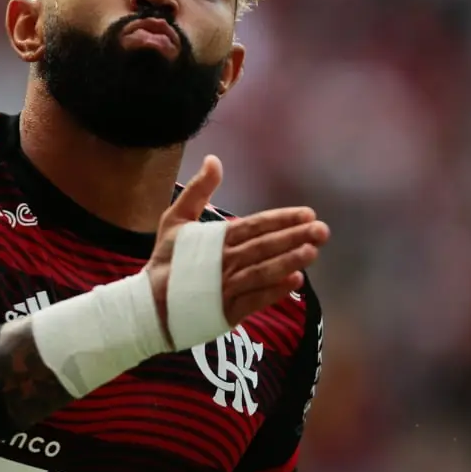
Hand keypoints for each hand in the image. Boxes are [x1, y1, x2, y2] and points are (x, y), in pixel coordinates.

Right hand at [145, 155, 329, 346]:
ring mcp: (225, 288)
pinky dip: (275, 291)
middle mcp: (223, 262)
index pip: (254, 225)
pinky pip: (255, 300)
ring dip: (289, 261)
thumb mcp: (175, 220)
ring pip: (262, 272)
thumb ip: (197, 190)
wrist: (147, 305)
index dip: (282, 219)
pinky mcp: (226, 312)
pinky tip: (296, 282)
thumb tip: (214, 159)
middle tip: (322, 230)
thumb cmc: (165, 261)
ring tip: (313, 252)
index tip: (308, 213)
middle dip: (295, 237)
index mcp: (214, 239)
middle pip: (264, 247)